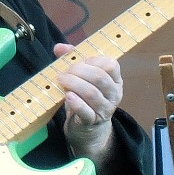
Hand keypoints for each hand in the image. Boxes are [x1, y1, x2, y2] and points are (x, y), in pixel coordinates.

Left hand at [55, 43, 121, 161]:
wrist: (87, 127)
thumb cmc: (85, 97)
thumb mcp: (83, 77)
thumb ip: (73, 59)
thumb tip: (59, 47)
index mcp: (114, 80)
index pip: (111, 65)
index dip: (93, 60)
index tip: (79, 62)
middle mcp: (114, 94)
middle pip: (100, 78)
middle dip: (79, 71)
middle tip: (64, 72)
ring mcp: (105, 109)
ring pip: (92, 93)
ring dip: (74, 84)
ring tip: (61, 81)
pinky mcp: (93, 122)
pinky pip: (86, 112)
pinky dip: (76, 103)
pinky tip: (67, 96)